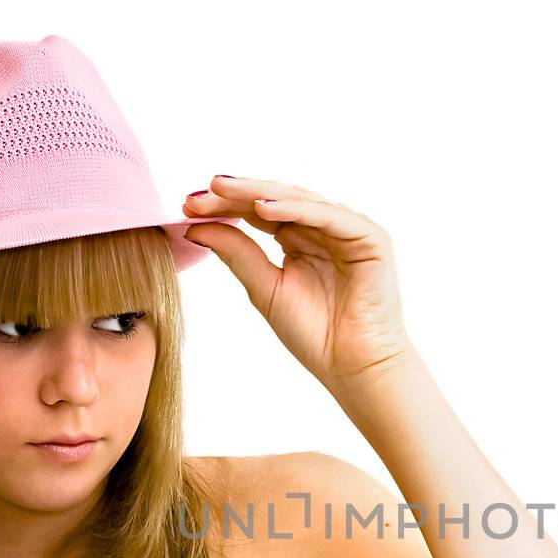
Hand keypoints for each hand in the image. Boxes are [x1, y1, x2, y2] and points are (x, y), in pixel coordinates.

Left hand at [180, 175, 414, 394]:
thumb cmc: (315, 334)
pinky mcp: (370, 238)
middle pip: (276, 199)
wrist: (353, 367)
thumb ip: (236, 254)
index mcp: (299, 239)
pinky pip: (329, 216)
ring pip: (300, 200)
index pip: (258, 212)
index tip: (187, 207)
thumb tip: (194, 226)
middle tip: (201, 191)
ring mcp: (348, 230)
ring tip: (224, 189)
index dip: (225, 206)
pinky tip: (264, 207)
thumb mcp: (265, 288)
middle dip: (236, 194)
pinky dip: (297, 209)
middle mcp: (323, 228)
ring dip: (260, 193)